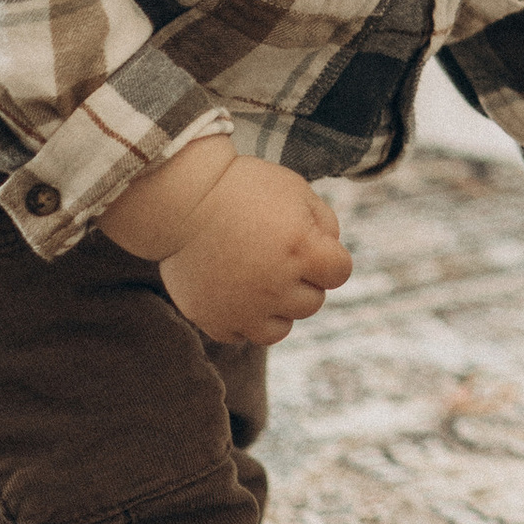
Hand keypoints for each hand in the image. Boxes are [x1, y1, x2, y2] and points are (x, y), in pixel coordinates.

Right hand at [122, 150, 352, 345]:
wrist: (183, 199)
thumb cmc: (243, 188)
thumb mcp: (296, 190)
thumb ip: (324, 223)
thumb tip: (331, 253)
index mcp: (302, 250)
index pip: (339, 273)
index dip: (329, 257)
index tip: (310, 244)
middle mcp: (277, 286)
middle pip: (312, 302)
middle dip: (303, 281)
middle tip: (277, 256)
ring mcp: (244, 309)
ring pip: (281, 329)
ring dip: (278, 308)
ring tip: (260, 280)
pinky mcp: (214, 320)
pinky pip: (241, 335)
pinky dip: (242, 319)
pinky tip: (235, 291)